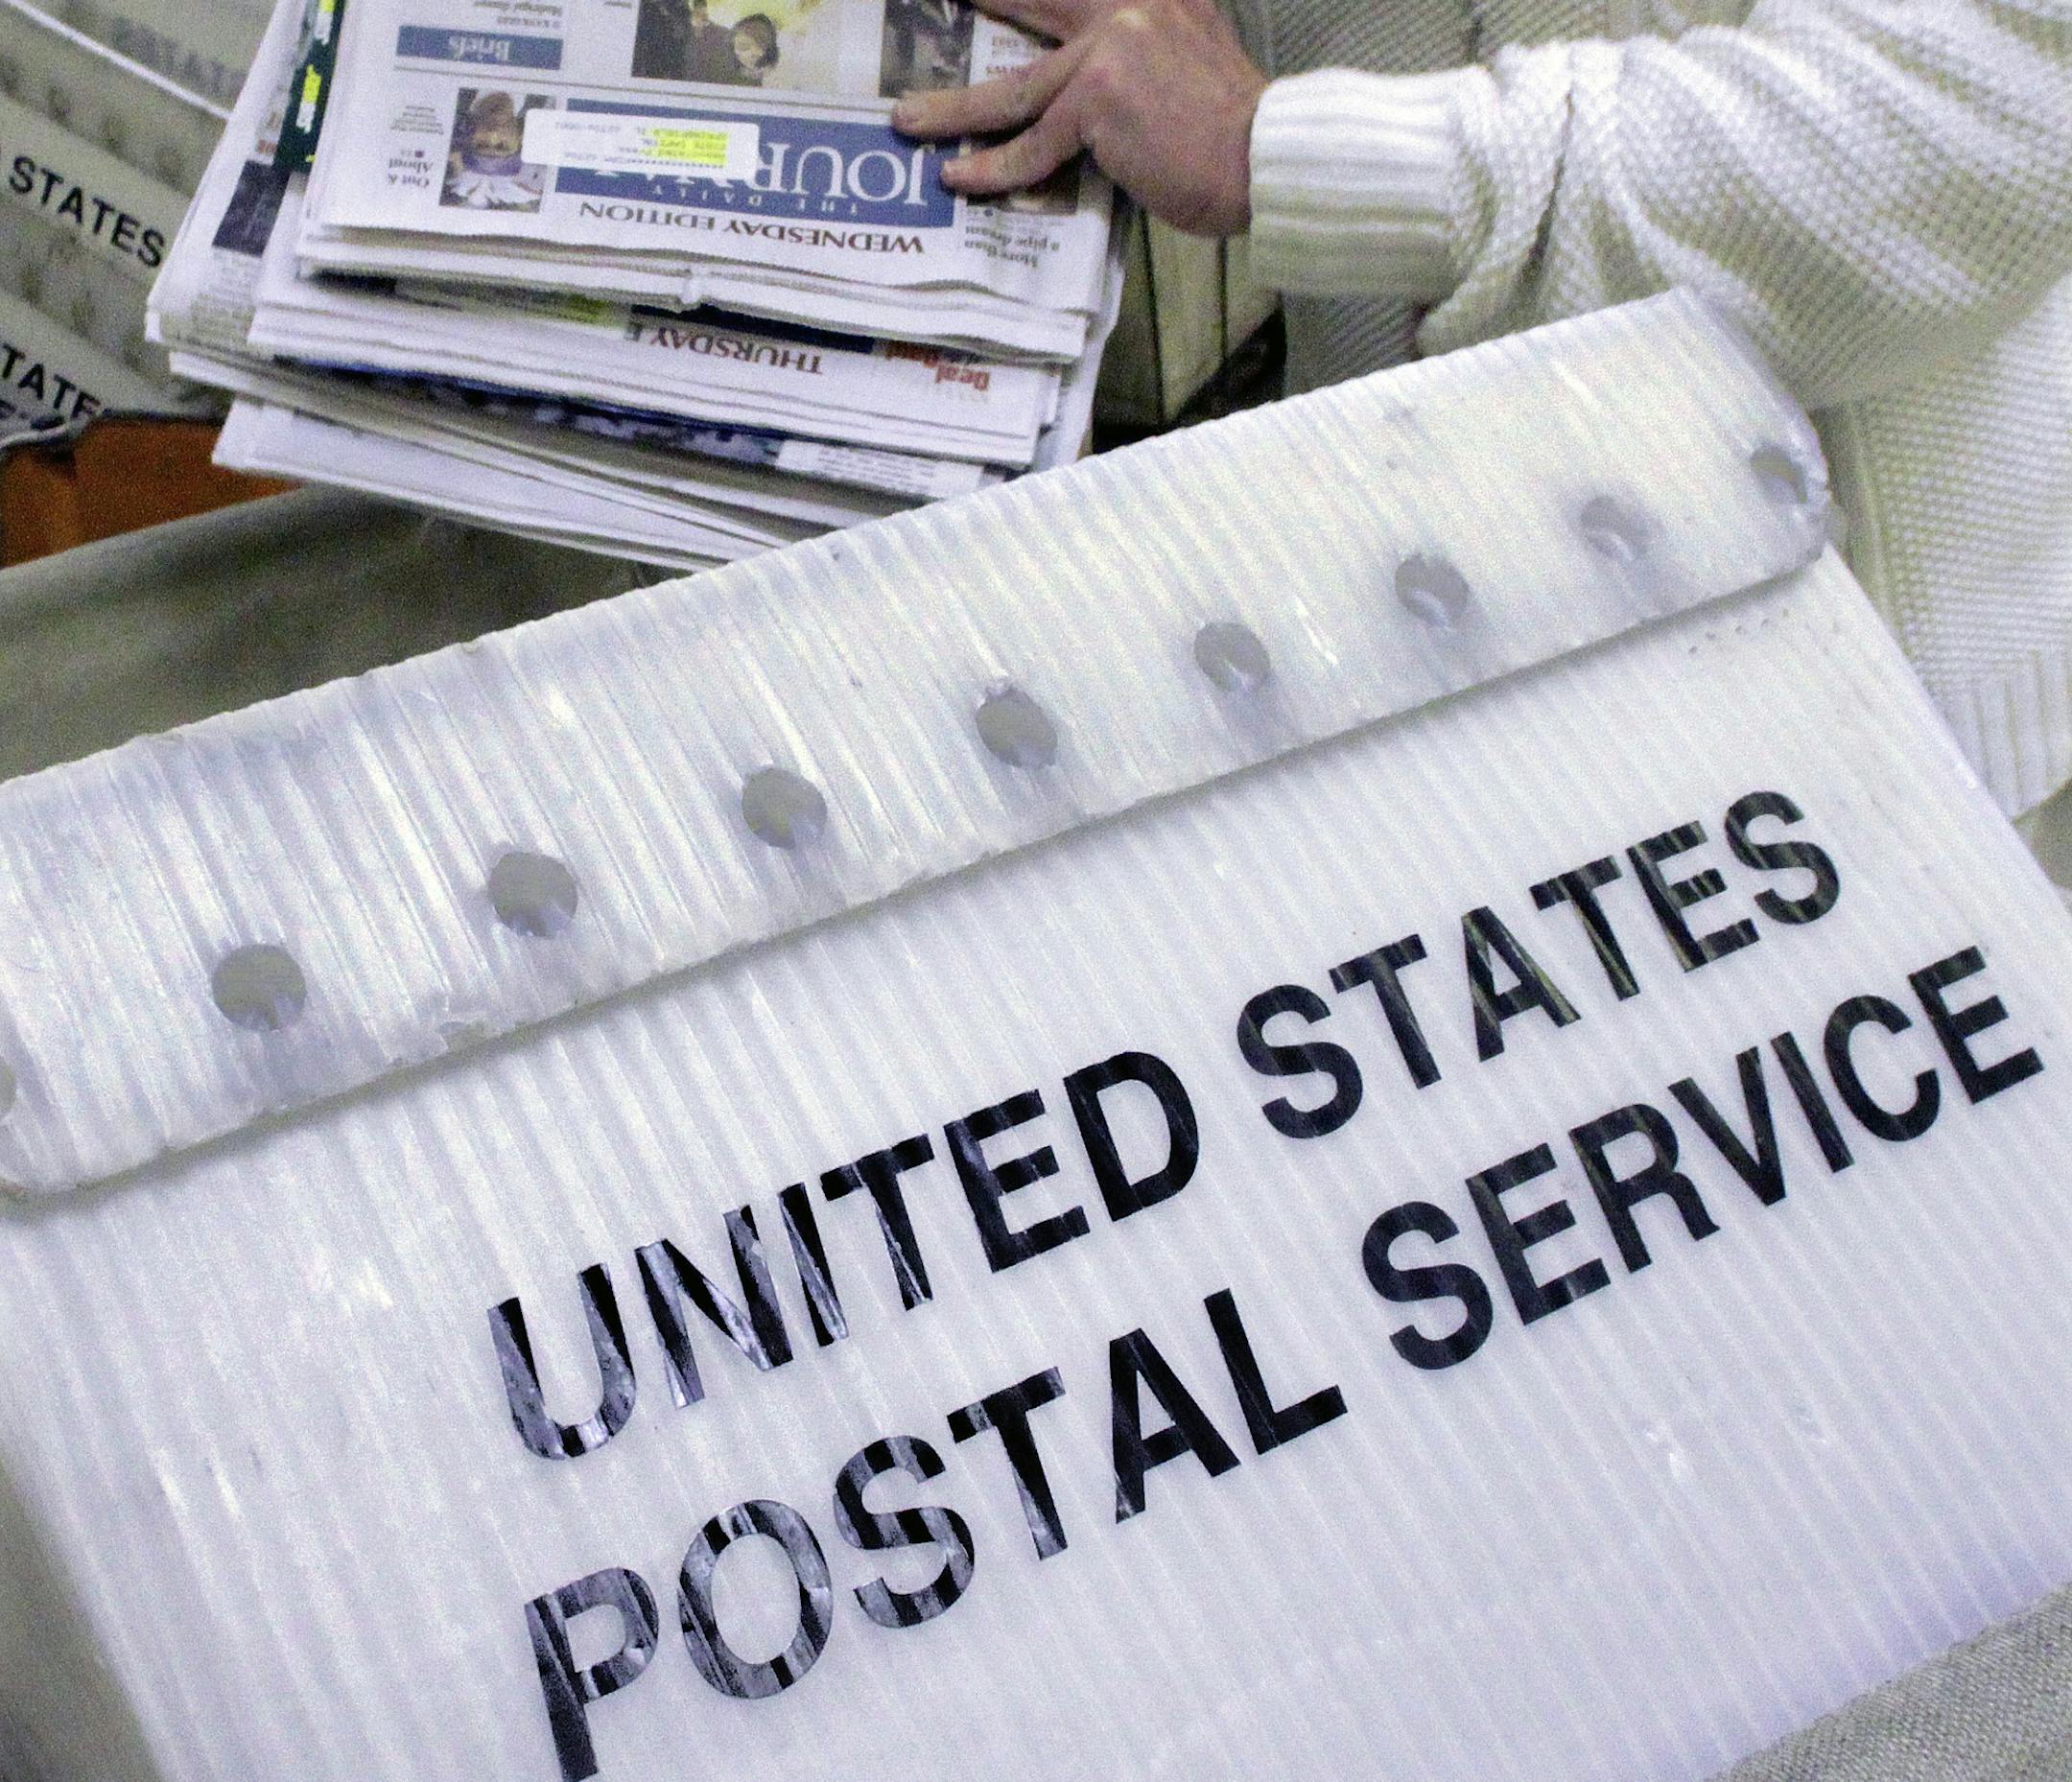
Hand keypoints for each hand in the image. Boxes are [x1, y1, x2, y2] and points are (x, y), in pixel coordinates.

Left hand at [891, 0, 1268, 236]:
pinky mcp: (1098, 101)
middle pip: (1030, 7)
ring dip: (952, 108)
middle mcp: (1127, 5)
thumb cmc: (1234, 131)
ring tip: (908, 118)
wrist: (1269, 155)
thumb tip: (1092, 86)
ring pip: (1012, 89)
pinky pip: (1033, 145)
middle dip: (979, 3)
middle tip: (927, 8)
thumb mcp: (1194, 56)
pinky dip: (993, 167)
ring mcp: (1108, 48)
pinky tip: (958, 177)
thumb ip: (1145, 49)